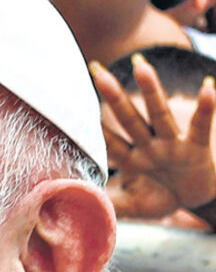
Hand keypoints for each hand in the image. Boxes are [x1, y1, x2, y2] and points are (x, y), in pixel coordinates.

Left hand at [91, 56, 215, 217]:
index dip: (90, 128)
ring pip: (159, 114)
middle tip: (96, 69)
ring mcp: (172, 144)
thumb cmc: (159, 198)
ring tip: (141, 66)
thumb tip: (77, 204)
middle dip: (113, 95)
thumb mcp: (131, 205)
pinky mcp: (196, 148)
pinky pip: (200, 126)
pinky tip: (208, 87)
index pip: (107, 141)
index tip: (69, 105)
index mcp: (130, 158)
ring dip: (151, 90)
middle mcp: (148, 146)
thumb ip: (108, 203)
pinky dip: (206, 107)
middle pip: (128, 117)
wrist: (195, 201)